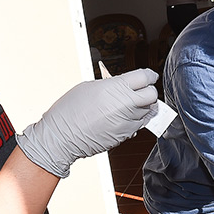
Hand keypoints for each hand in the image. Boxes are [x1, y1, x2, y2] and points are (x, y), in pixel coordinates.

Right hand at [18, 68, 158, 177]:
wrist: (61, 137)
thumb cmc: (70, 110)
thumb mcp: (89, 87)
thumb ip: (112, 85)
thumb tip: (124, 85)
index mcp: (116, 87)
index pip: (145, 77)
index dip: (149, 76)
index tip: (149, 77)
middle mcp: (126, 104)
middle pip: (152, 95)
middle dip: (149, 91)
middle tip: (142, 91)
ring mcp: (127, 121)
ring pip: (147, 111)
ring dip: (142, 107)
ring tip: (128, 105)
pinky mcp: (126, 135)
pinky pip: (138, 125)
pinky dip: (135, 120)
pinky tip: (122, 118)